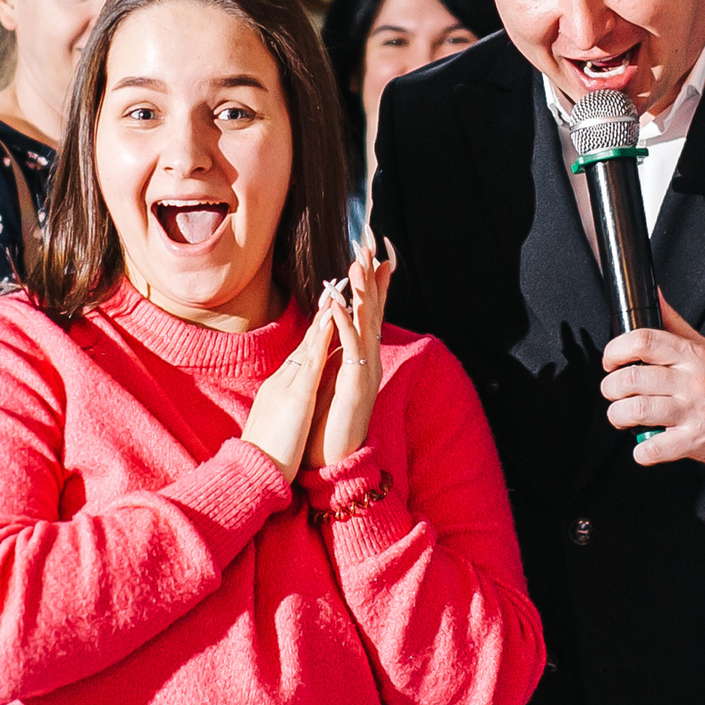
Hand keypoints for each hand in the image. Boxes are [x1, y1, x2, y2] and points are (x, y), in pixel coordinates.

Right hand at [241, 301, 337, 482]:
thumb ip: (285, 409)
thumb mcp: (279, 424)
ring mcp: (287, 386)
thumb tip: (295, 403)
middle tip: (336, 285)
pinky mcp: (295, 397)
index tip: (330, 310)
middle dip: (322, 314)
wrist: (250, 473)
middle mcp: (283, 381)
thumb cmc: (264, 456)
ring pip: (309, 345)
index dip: (317, 332)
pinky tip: (332, 321)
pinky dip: (321, 339)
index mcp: (282, 389)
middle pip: (306, 342)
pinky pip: (311, 362)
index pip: (304, 355)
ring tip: (338, 291)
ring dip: (324, 316)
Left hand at [305, 234, 394, 470]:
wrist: (333, 458)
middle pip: (374, 310)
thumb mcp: (335, 379)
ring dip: (361, 293)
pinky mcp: (356, 385)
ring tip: (356, 264)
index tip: (375, 252)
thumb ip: (338, 353)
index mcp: (363, 355)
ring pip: (366, 324)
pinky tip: (338, 304)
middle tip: (370, 245)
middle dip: (371, 277)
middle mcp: (370, 359)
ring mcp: (366, 371)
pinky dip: (345, 323)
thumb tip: (336, 330)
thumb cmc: (330, 420)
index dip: (374, 281)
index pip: (371, 310)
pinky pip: (351, 348)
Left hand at [601, 296, 704, 468]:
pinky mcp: (695, 441)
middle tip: (614, 393)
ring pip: (636, 411)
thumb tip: (655, 298)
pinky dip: (641, 451)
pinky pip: (653, 448)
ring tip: (623, 417)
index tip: (612, 360)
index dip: (616, 350)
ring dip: (618, 417)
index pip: (644, 341)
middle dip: (611, 388)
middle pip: (633, 378)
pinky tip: (645, 444)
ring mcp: (694, 412)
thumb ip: (676, 326)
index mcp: (693, 356)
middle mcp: (693, 381)